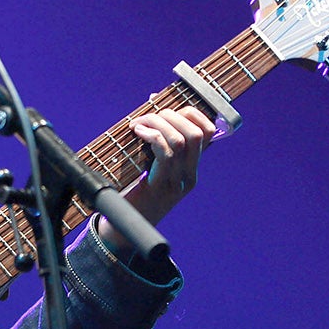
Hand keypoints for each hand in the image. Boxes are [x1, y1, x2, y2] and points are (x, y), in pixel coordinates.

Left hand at [95, 105, 216, 251]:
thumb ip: (156, 139)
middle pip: (196, 134)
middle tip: (147, 118)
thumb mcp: (150, 163)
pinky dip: (152, 135)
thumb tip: (153, 100)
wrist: (121, 229)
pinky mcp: (159, 187)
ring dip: (157, 123)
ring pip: (180, 140)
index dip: (190, 113)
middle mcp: (188, 176)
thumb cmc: (131, 191)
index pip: (207, 132)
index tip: (166, 109)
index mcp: (191, 169)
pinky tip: (138, 133)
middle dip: (171, 115)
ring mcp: (176, 183)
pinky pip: (165, 152)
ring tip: (138, 125)